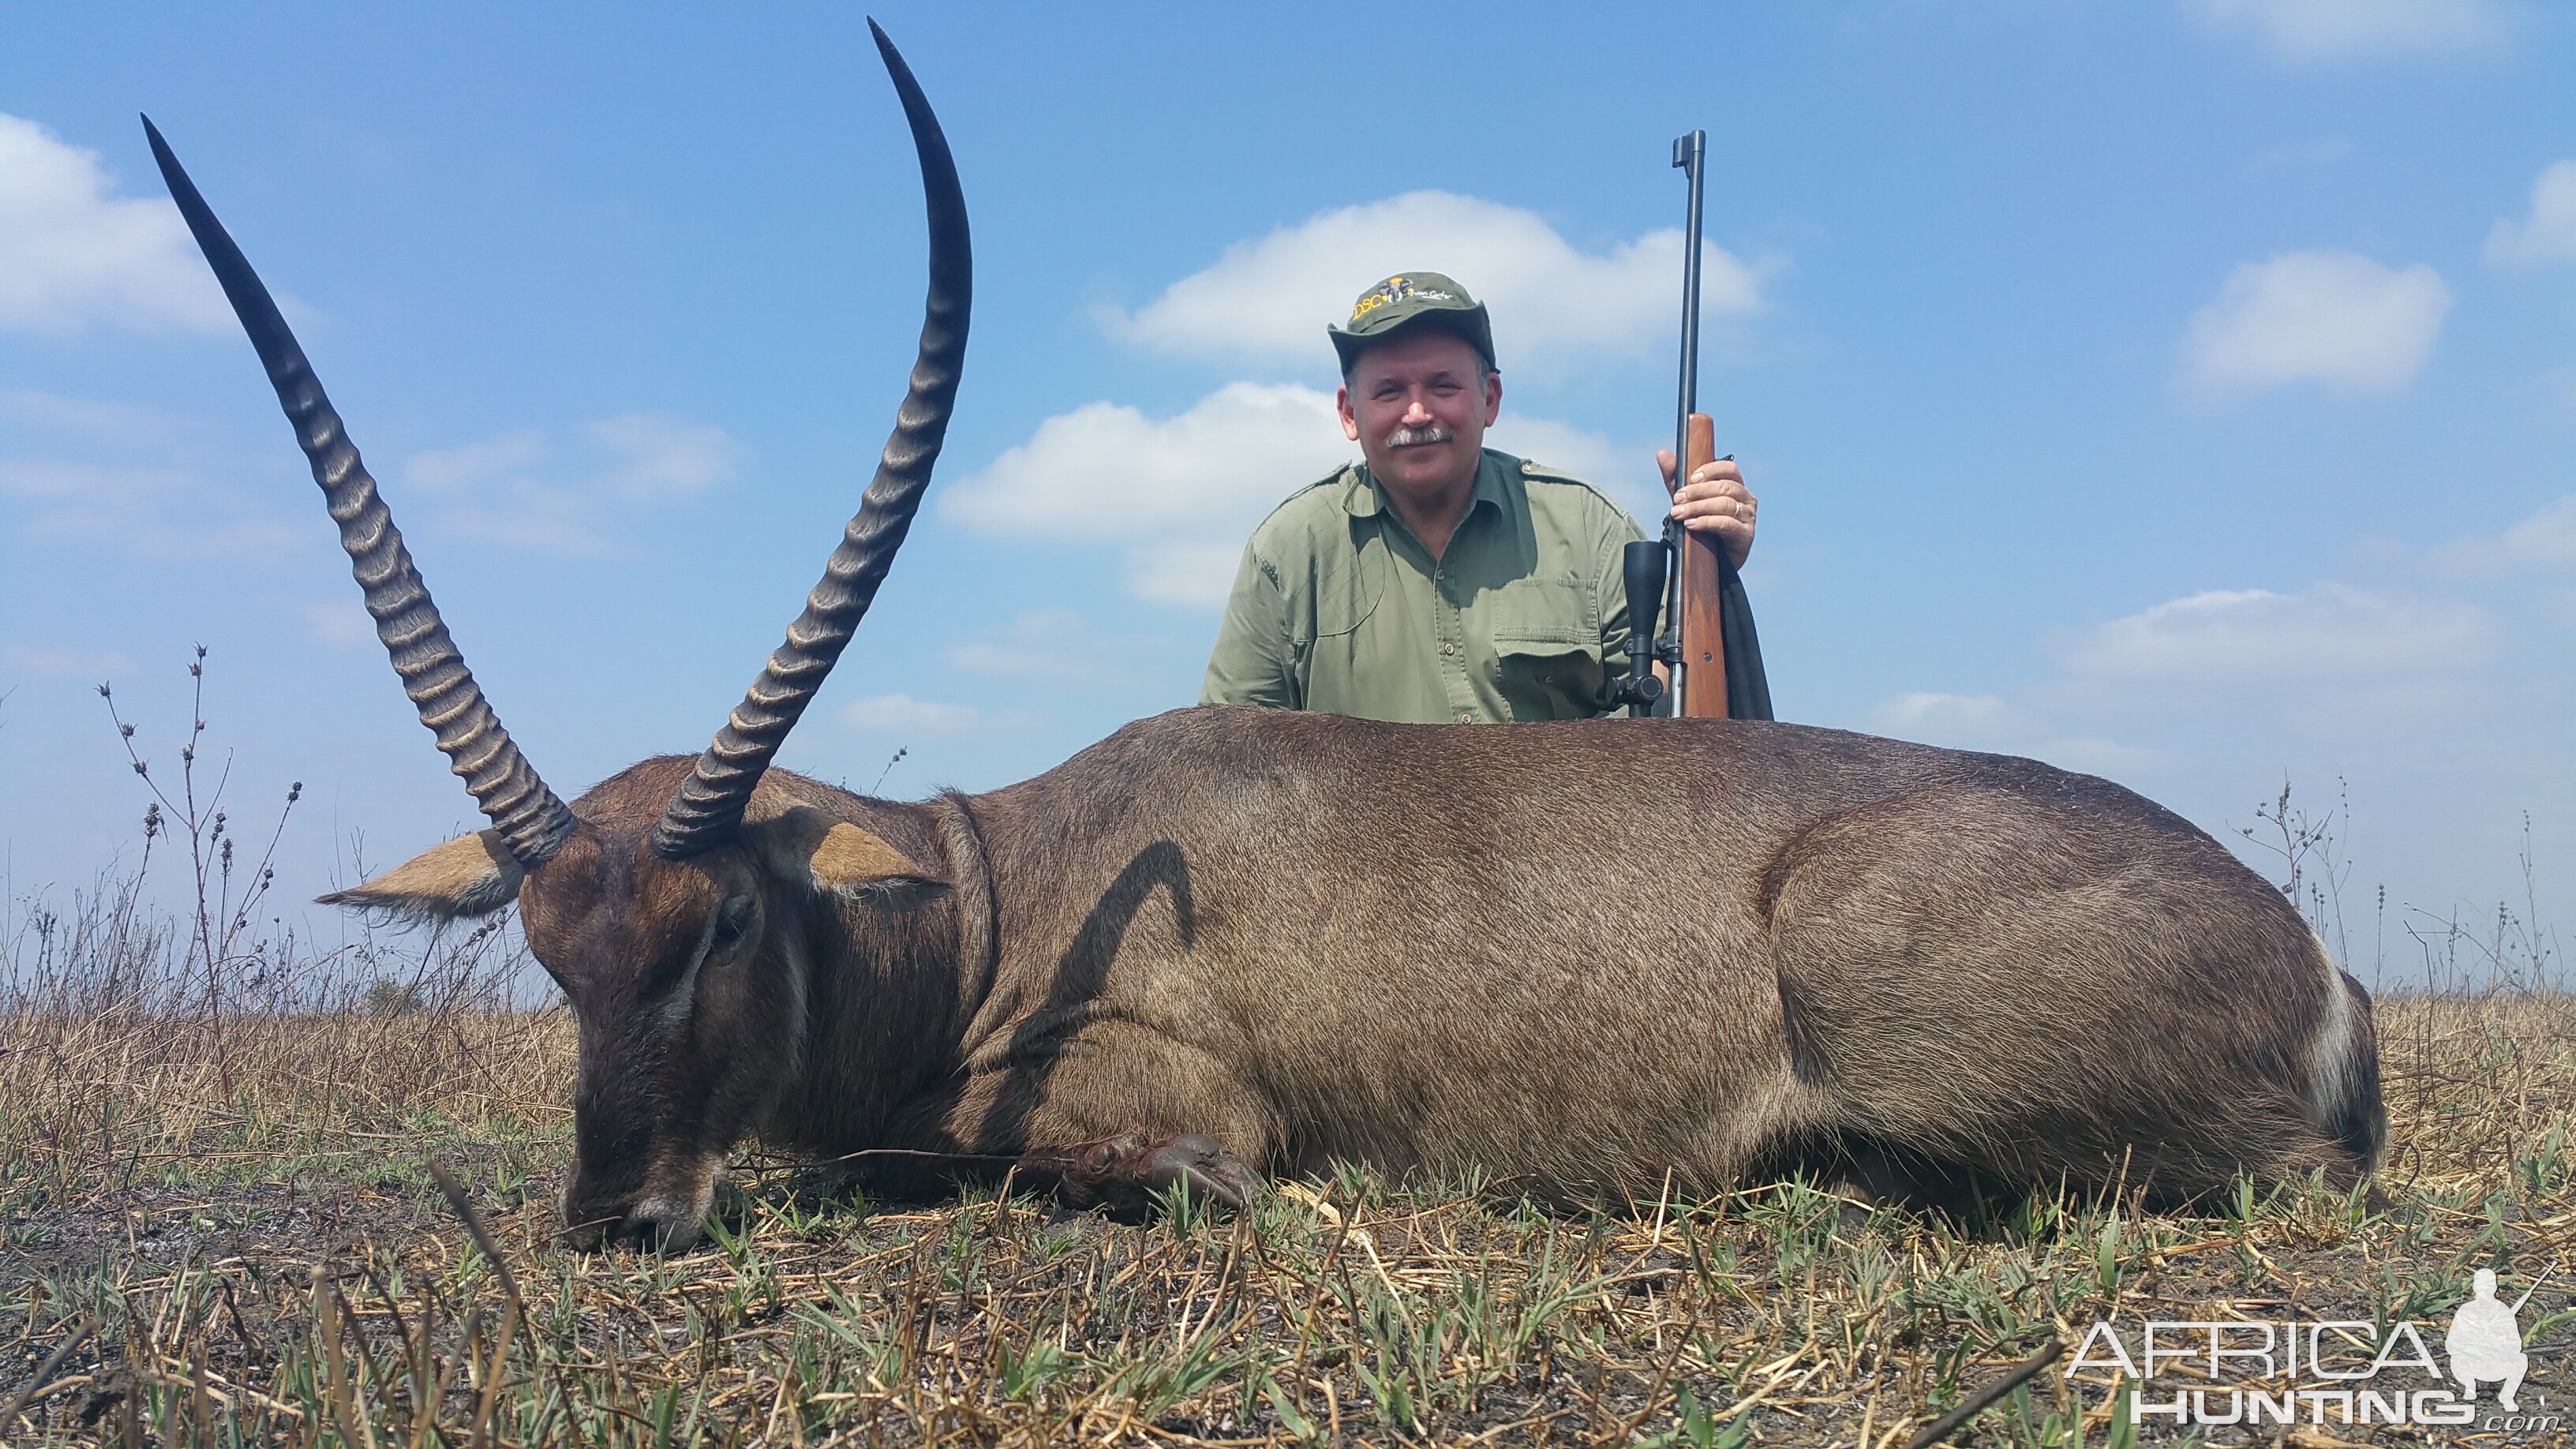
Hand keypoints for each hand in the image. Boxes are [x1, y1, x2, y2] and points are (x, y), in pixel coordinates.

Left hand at [1656, 451, 1755, 569]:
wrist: (1713, 561)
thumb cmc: (1704, 526)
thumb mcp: (1687, 499)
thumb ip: (1675, 478)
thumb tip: (1662, 454)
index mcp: (1735, 485)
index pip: (1729, 469)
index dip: (1711, 470)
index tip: (1691, 478)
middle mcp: (1746, 499)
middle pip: (1725, 487)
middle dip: (1697, 492)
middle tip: (1677, 500)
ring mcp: (1748, 517)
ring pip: (1726, 504)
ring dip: (1699, 507)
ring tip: (1679, 514)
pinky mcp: (1746, 535)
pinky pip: (1727, 524)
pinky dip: (1707, 522)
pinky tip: (1692, 524)